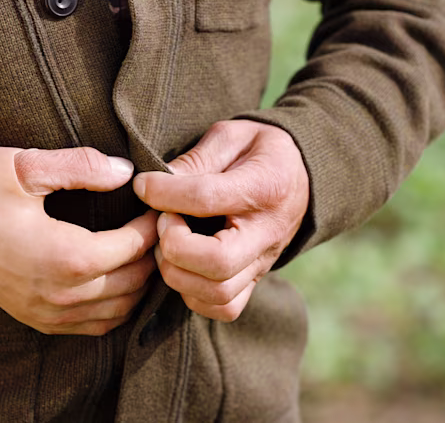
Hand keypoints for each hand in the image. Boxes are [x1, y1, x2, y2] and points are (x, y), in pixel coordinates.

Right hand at [0, 146, 157, 334]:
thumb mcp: (25, 166)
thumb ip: (80, 166)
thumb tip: (125, 173)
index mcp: (64, 256)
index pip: (132, 247)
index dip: (151, 226)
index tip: (155, 206)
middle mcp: (61, 295)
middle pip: (133, 282)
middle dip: (151, 255)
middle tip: (155, 228)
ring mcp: (49, 313)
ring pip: (119, 311)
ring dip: (138, 283)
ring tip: (141, 252)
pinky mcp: (38, 320)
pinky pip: (95, 327)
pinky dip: (117, 308)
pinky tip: (118, 281)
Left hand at [133, 120, 308, 321]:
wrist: (300, 175)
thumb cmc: (259, 151)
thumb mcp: (231, 136)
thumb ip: (196, 158)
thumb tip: (154, 184)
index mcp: (265, 186)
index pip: (207, 198)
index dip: (164, 193)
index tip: (143, 185)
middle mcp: (267, 233)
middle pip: (217, 263)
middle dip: (174, 246)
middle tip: (161, 221)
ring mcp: (263, 264)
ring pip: (218, 293)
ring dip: (178, 273)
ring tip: (167, 244)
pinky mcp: (255, 282)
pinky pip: (224, 308)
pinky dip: (193, 295)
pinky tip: (182, 266)